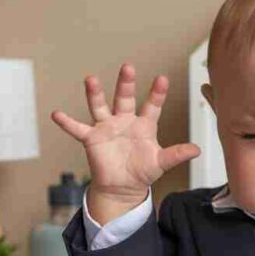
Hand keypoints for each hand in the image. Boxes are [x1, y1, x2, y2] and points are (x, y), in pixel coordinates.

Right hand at [51, 63, 200, 223]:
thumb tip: (197, 150)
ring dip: (94, 93)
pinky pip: (77, 129)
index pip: (152, 105)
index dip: (157, 93)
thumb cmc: (142, 171)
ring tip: (90, 79)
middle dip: (126, 84)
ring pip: (100, 106)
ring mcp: (107, 127)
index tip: (162, 78)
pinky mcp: (92, 139)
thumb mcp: (161, 163)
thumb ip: (176, 154)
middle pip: (125, 98)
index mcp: (144, 125)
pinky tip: (57, 114)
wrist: (123, 187)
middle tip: (128, 68)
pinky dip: (67, 122)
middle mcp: (124, 120)